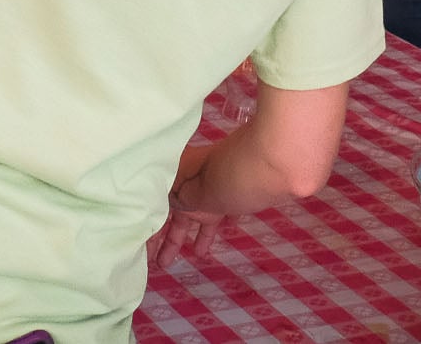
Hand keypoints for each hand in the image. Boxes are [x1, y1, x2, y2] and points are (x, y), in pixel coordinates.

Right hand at [152, 144, 228, 268]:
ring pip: (199, 214)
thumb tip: (171, 207)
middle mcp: (193, 178)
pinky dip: (216, 225)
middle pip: (175, 211)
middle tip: (159, 263)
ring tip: (188, 257)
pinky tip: (218, 236)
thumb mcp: (199, 193)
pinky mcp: (238, 192)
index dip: (146, 228)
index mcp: (178, 174)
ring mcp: (216, 184)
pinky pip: (221, 212)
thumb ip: (183, 202)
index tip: (140, 250)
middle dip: (167, 236)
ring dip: (193, 234)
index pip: (154, 205)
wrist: (280, 157)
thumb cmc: (233, 175)